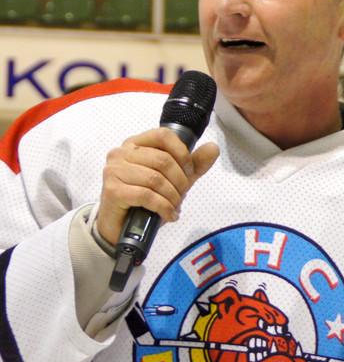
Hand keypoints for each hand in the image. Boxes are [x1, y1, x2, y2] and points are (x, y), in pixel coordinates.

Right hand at [95, 128, 219, 246]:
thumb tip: (213, 148)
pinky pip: (146, 195)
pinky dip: (164, 207)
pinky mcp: (112, 190)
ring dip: (172, 197)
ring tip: (174, 206)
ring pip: (155, 179)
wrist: (121, 226)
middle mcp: (121, 153)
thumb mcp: (175, 180)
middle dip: (180, 181)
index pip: (163, 135)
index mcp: (136, 144)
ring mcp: (113, 170)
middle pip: (163, 159)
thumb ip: (194, 164)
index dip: (182, 153)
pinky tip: (168, 215)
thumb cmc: (145, 200)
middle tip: (181, 194)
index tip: (189, 171)